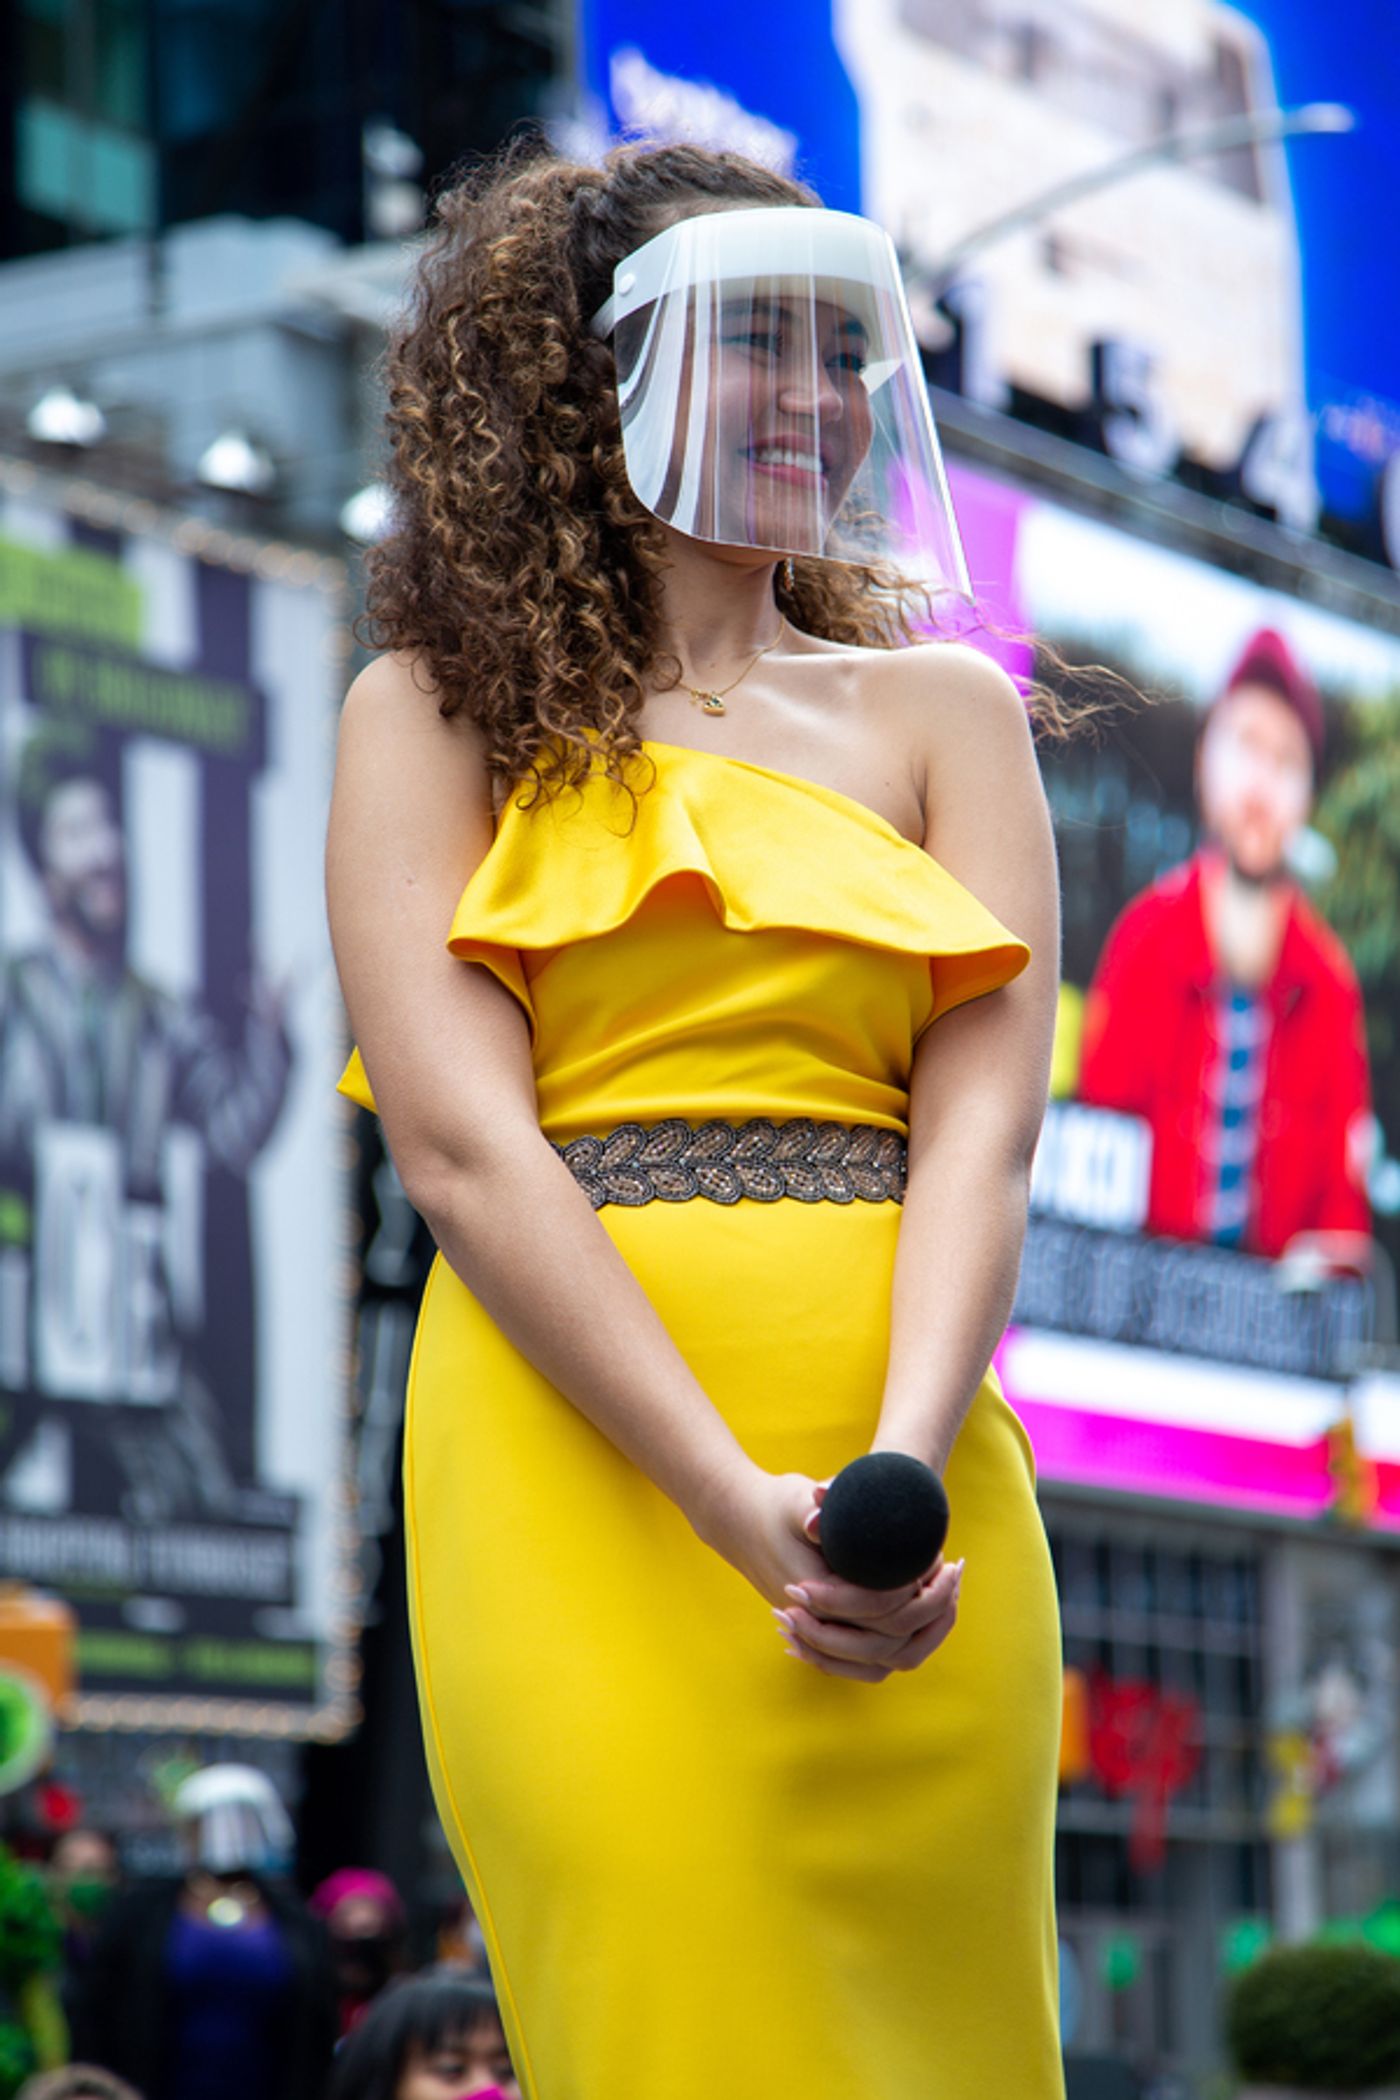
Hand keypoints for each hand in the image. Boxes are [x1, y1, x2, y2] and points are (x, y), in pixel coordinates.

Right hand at [693, 1463, 963, 1682]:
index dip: (913, 1585)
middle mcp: (818, 1623)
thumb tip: (822, 1504)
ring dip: (923, 1632)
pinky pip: (873, 1661)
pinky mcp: (829, 1634)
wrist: (740, 1524)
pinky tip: (927, 1614)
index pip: (878, 1608)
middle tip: (954, 1569)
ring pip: (884, 1660)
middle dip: (930, 1608)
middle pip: (889, 1642)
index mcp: (814, 1592)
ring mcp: (822, 1634)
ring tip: (949, 1593)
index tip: (937, 1556)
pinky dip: (904, 1645)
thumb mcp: (793, 1497)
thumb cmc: (773, 1506)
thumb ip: (814, 1505)